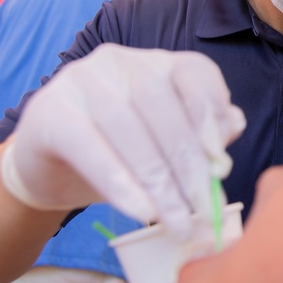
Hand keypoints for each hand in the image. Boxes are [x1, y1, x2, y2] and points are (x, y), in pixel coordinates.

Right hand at [0, 44, 245, 236]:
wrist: (48, 171)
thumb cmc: (120, 156)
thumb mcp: (166, 148)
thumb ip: (202, 135)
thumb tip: (234, 124)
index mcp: (157, 63)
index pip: (195, 72)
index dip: (212, 113)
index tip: (223, 163)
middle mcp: (120, 61)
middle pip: (162, 105)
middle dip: (188, 162)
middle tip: (203, 209)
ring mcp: (80, 80)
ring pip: (128, 127)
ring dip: (158, 180)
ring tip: (176, 220)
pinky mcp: (48, 111)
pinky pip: (88, 146)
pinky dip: (119, 182)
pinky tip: (140, 212)